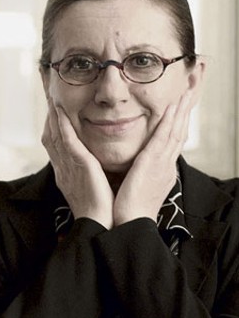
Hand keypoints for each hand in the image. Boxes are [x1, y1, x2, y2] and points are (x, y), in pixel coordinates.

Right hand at [42, 100, 113, 227]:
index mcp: (66, 175)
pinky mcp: (80, 165)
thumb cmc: (101, 212)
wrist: (100, 225)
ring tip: (52, 98)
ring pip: (55, 136)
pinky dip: (62, 125)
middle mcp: (62, 169)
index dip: (52, 129)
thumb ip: (90, 176)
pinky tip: (60, 111)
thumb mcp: (92, 190)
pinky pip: (67, 141)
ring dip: (52, 116)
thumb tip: (96, 168)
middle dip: (48, 118)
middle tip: (48, 99)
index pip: (55, 147)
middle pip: (50, 138)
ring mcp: (68, 167)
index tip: (53, 113)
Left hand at [113, 89, 193, 225]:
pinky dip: (169, 120)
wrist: (129, 224)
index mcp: (162, 172)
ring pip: (176, 132)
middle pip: (179, 134)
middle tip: (190, 95)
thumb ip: (138, 174)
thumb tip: (135, 166)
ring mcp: (162, 164)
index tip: (180, 110)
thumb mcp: (137, 187)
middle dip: (185, 114)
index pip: (173, 144)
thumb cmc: (128, 210)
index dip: (178, 125)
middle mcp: (166, 166)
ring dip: (181, 111)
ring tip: (186, 93)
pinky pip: (163, 137)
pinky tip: (173, 107)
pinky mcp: (152, 163)